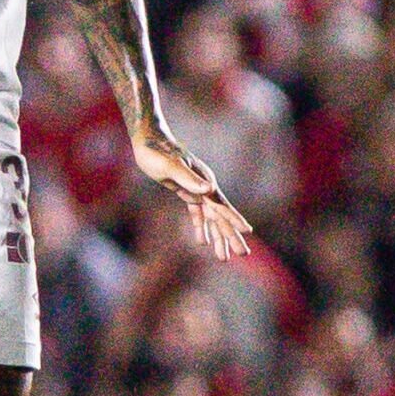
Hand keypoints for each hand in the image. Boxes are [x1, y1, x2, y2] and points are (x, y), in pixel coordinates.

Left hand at [131, 128, 253, 259]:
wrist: (147, 139)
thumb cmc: (156, 152)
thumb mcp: (171, 166)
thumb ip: (190, 179)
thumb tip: (210, 189)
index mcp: (204, 182)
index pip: (222, 206)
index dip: (234, 219)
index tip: (247, 232)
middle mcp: (204, 187)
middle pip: (221, 216)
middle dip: (230, 235)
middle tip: (242, 254)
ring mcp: (196, 189)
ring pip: (211, 217)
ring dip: (218, 236)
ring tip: (224, 256)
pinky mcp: (185, 190)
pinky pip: (197, 212)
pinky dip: (201, 226)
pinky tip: (203, 241)